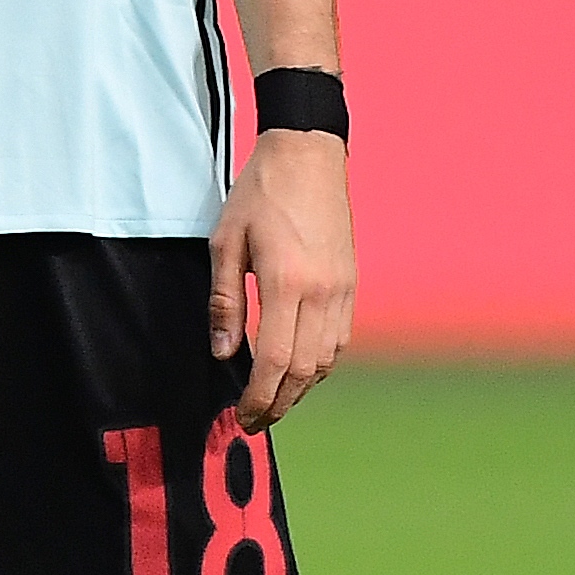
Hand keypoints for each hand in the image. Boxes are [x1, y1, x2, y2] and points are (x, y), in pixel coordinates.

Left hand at [207, 130, 355, 431]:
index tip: (242, 416)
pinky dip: (320, 363)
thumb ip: (224, 300)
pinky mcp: (351, 281)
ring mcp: (342, 288)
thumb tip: (223, 352)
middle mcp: (321, 291)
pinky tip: (299, 367)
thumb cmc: (260, 193)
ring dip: (301, 388)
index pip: (274, 360)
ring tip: (275, 399)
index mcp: (287, 282)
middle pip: (304, 370)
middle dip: (279, 404)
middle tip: (255, 421)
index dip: (258, 397)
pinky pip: (340, 338)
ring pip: (327, 359)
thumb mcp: (226, 241)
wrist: (308, 153)